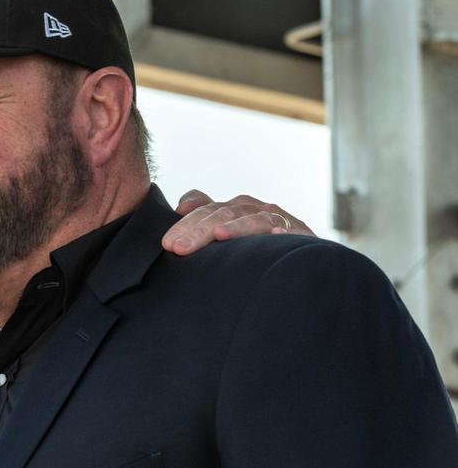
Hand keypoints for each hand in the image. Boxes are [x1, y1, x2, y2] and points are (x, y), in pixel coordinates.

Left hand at [162, 190, 313, 255]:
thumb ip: (203, 221)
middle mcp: (252, 209)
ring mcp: (277, 218)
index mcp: (232, 209)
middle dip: (198, 230)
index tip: (168, 241)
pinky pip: (290, 232)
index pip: (205, 208)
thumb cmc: (255, 249)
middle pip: (222, 214)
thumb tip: (180, 207)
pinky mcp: (300, 233)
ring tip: (219, 235)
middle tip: (177, 248)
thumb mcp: (225, 236)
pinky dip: (282, 234)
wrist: (301, 260)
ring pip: (252, 219)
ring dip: (235, 227)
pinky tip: (275, 237)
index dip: (186, 220)